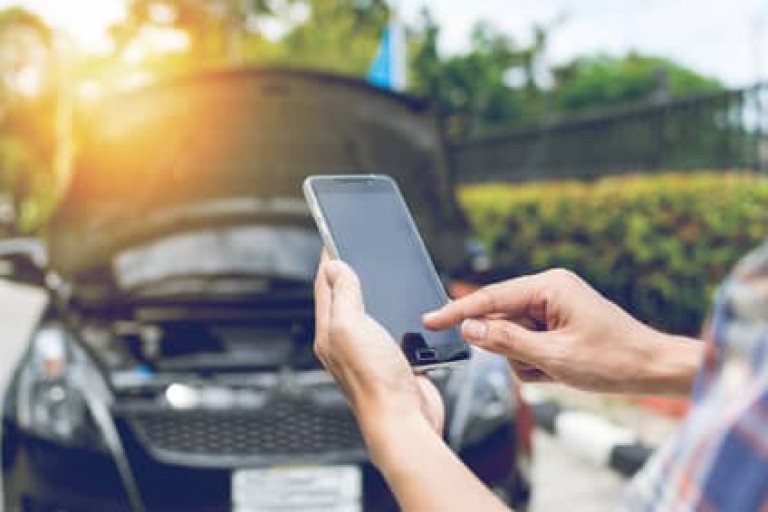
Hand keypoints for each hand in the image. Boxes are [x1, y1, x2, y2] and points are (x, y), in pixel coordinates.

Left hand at [313, 255, 443, 457]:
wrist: (404, 420)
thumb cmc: (375, 380)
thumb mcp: (351, 326)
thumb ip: (343, 294)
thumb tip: (335, 266)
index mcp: (330, 332)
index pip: (325, 286)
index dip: (330, 259)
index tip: (333, 236)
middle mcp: (347, 341)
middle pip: (346, 298)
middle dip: (351, 273)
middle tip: (355, 249)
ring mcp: (370, 351)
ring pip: (371, 313)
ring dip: (375, 293)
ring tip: (377, 273)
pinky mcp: (394, 360)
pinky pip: (392, 329)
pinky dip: (397, 314)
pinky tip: (404, 308)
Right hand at [424, 269, 701, 394]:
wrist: (653, 369)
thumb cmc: (612, 359)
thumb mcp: (554, 356)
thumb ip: (506, 342)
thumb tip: (470, 329)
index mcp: (549, 286)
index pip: (490, 299)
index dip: (457, 312)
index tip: (429, 321)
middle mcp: (548, 290)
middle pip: (501, 320)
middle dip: (512, 349)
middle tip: (539, 364)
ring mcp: (553, 307)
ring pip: (512, 337)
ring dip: (527, 361)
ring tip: (558, 370)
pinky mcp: (557, 324)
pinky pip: (528, 345)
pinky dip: (537, 363)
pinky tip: (561, 370)